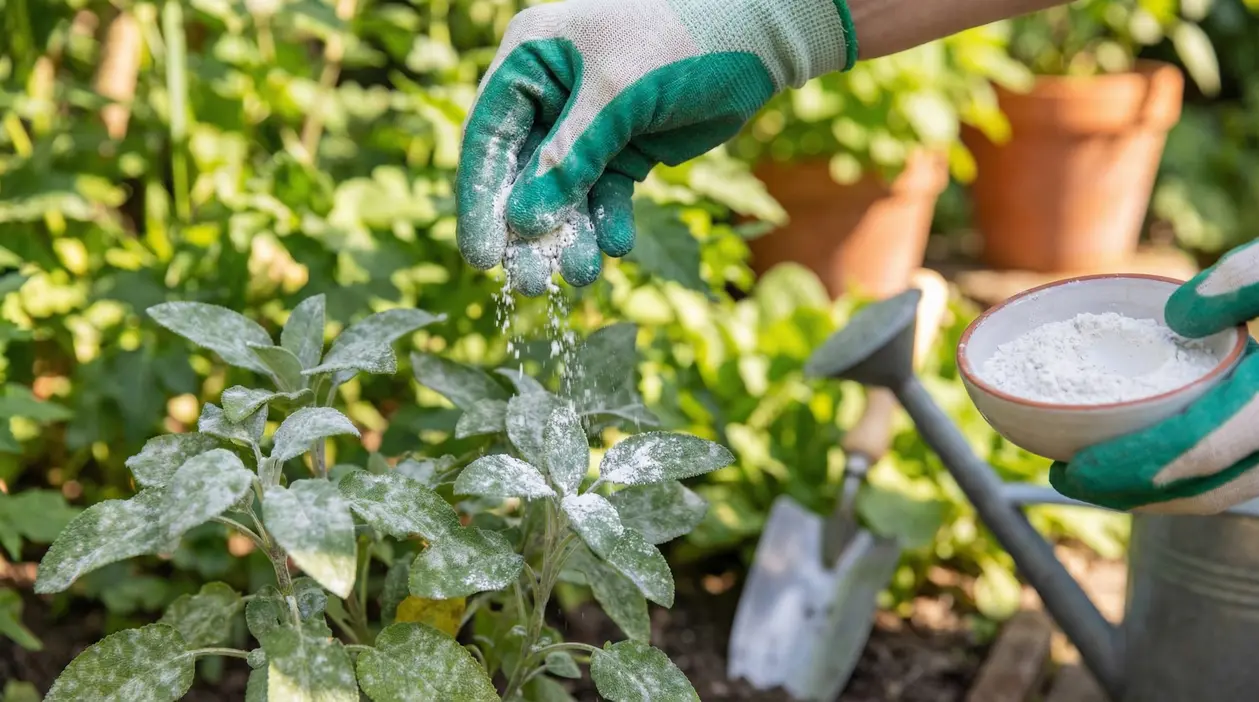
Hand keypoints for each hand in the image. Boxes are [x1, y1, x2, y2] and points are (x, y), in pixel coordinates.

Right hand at [455, 0, 857, 294]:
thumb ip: (569, 157)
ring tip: (580, 276)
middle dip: (527, 232)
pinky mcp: (623, 149)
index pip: (487, 139)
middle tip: (530, 284)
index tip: (481, 258)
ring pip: (564, 194)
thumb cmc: (678, 40)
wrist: (753, 35)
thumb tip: (523, 223)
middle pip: (521, 176)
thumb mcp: (616, 94)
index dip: (481, 201)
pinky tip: (616, 247)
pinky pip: (604, 196)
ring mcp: (586, 126)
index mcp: (529, 61)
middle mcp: (549, 95)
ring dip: (569, 236)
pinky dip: (608, 222)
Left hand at [1050, 240, 1258, 513]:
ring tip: (1099, 479)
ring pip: (1228, 494)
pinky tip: (1148, 462)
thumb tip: (1179, 316)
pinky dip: (1192, 481)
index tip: (1073, 469)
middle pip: (1208, 491)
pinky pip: (1241, 477)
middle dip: (1132, 495)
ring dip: (1160, 497)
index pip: (1200, 450)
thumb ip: (1252, 277)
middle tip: (1068, 481)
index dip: (1131, 470)